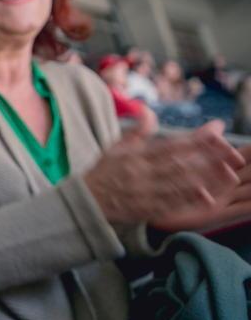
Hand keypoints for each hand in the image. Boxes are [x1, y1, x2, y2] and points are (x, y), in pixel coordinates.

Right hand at [84, 121, 243, 225]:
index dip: (196, 137)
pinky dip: (189, 201)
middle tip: (234, 153)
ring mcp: (144, 193)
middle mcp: (141, 173)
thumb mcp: (114, 147)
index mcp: (135, 155)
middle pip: (180, 164)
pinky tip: (207, 197)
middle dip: (208, 158)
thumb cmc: (103, 172)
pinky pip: (170, 204)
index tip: (217, 129)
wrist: (85, 201)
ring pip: (179, 184)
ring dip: (205, 179)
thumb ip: (136, 131)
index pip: (171, 144)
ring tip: (229, 174)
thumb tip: (147, 110)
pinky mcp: (146, 210)